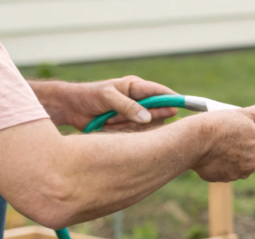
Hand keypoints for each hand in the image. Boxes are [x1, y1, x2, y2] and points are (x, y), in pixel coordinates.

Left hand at [32, 76, 177, 130]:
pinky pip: (134, 134)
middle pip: (157, 111)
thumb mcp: (108, 97)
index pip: (160, 92)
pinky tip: (107, 126)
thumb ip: (128, 106)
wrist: (70, 108)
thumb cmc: (88, 96)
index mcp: (135, 87)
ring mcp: (133, 115)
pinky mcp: (127, 127)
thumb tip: (148, 117)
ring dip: (127, 125)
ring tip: (108, 120)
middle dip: (146, 118)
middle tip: (132, 119)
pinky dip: (122, 132)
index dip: (173, 99)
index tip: (183, 106)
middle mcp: (138, 101)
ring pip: (144, 126)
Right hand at [192, 99, 254, 181]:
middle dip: (248, 154)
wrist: (194, 141)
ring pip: (241, 168)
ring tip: (221, 147)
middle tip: (235, 142)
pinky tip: (213, 155)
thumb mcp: (240, 114)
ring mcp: (239, 172)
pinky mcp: (225, 179)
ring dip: (236, 161)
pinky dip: (222, 166)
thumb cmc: (218, 125)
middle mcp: (253, 162)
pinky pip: (227, 173)